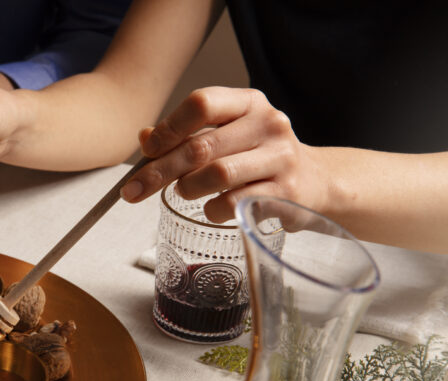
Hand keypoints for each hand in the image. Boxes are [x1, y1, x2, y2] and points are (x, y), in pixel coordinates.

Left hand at [120, 86, 328, 222]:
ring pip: (216, 175)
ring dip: (188, 188)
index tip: (147, 150)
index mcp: (249, 102)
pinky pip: (233, 204)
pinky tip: (211, 208)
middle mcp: (269, 124)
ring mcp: (280, 158)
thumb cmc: (258, 156)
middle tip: (134, 190)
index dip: (168, 128)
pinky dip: (211, 210)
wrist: (314, 182)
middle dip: (160, 171)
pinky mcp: (285, 193)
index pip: (201, 103)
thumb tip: (144, 138)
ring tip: (185, 192)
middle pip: (201, 146)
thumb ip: (186, 135)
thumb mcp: (227, 135)